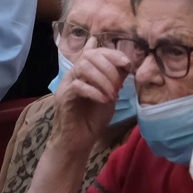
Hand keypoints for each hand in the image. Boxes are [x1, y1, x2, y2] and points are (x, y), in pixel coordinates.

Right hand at [50, 39, 130, 153]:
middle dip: (109, 67)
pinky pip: (78, 86)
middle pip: (89, 55)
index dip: (113, 54)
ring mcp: (67, 84)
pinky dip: (94, 91)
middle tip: (119, 86)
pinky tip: (104, 100)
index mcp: (85, 71)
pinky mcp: (64, 97)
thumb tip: (126, 64)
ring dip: (102, 79)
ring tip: (112, 95)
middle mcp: (74, 73)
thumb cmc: (93, 118)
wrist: (78, 141)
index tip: (127, 64)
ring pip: (83, 67)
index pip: (97, 51)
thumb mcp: (109, 95)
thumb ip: (115, 79)